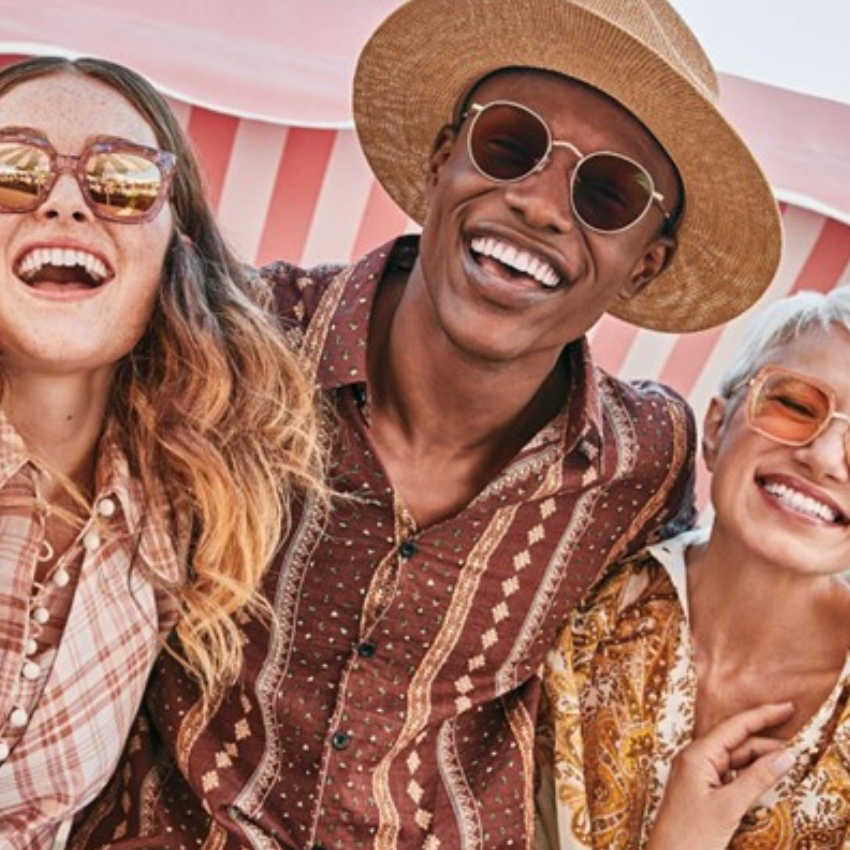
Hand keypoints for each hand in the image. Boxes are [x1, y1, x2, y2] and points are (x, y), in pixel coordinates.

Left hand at [646, 702, 795, 849]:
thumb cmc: (691, 834)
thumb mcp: (729, 806)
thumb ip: (757, 779)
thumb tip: (785, 756)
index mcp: (697, 754)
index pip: (735, 726)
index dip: (762, 715)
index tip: (787, 707)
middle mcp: (695, 758)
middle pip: (737, 742)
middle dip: (765, 742)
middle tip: (796, 748)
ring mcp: (698, 774)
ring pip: (735, 759)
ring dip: (759, 759)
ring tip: (786, 763)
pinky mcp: (702, 789)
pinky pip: (729, 773)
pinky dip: (749, 774)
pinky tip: (764, 776)